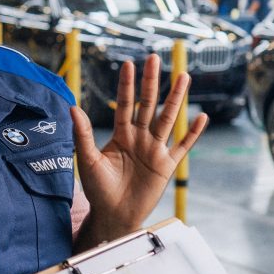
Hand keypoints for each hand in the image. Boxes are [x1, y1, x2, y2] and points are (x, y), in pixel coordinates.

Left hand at [70, 54, 209, 247]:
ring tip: (184, 77)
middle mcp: (140, 137)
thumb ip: (82, 134)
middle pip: (148, 105)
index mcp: (121, 134)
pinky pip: (182, 147)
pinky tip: (201, 117)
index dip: (128, 85)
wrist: (113, 215)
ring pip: (167, 119)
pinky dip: (192, 133)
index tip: (130, 64)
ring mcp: (154, 150)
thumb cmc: (98, 189)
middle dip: (152, 82)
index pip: (125, 104)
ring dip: (176, 99)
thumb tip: (72, 108)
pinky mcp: (166, 166)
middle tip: (155, 58)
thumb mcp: (87, 160)